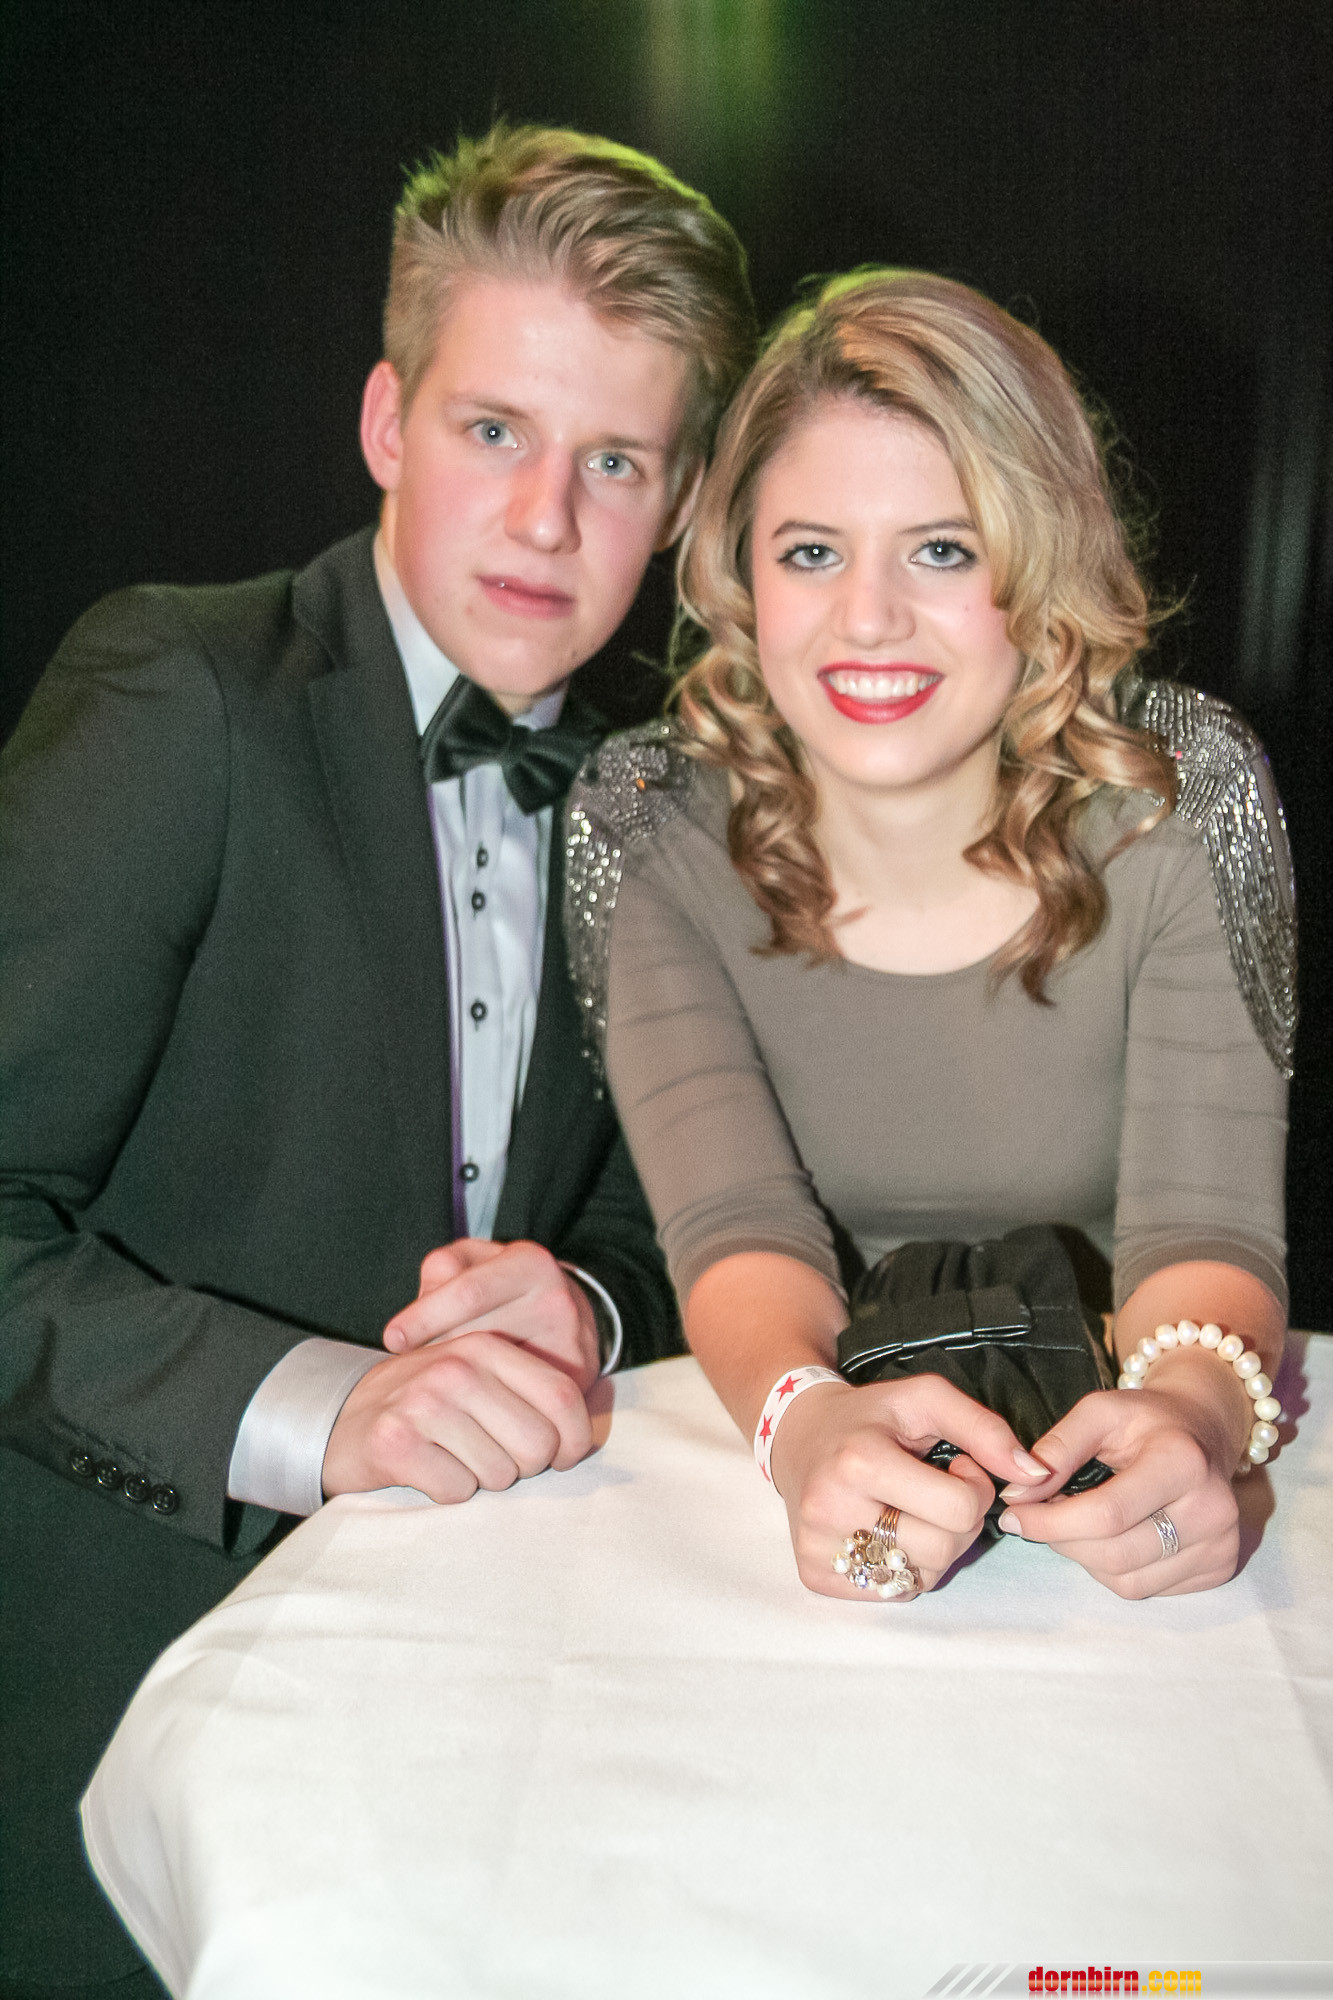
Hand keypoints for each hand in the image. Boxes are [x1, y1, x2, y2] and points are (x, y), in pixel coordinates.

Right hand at [321, 1331, 593, 1502]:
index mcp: (485, 1346)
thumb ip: (529, 1394)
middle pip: (538, 1445)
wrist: (339, 1420)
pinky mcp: (397, 1441)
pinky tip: (425, 1470)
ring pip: (500, 1474)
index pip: (564, 1397)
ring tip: (450, 1457)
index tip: (561, 1458)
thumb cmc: (426, 1407)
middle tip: (488, 1457)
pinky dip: (447, 1493)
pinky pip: (458, 1491)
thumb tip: (590, 1431)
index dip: (573, 1440)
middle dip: (521, 1466)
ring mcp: (425, 1401)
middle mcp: (457, 1366)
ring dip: (480, 1479)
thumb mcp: (477, 1380)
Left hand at [383, 1238, 600, 1391]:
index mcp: (529, 1264)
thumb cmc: (504, 1286)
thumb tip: (421, 1307)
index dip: (425, 1316)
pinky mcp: (577, 1378)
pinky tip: (468, 1402)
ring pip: (497, 1371)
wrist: (571, 1315)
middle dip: (440, 1352)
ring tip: (440, 1384)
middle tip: (414, 1367)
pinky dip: (489, 1402)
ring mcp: (571, 1341)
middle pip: (479, 1336)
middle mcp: (555, 1300)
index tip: (392, 1339)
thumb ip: (442, 1269)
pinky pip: (520, 1397)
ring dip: (461, 1382)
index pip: (468, 1292)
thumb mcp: (474, 1261)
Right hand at [770, 1372, 1047, 1599]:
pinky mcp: (814, 1575)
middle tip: (933, 1490)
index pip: (960, 1509)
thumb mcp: (925, 1399)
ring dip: (933, 1547)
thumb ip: (985, 1429)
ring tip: (911, 1510)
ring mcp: (820, 1548)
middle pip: (944, 1550)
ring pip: (922, 1578)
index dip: (974, 1487)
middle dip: (956, 1522)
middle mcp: (832, 1510)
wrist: (798, 1435)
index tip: (955, 1465)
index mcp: (860, 1462)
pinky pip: (892, 1592)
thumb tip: (1036, 1475)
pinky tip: (885, 1531)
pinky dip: (902, 1567)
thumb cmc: (871, 1416)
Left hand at [994, 1353, 1251, 1596]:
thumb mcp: (1098, 1412)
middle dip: (1062, 1540)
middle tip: (1039, 1518)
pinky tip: (1112, 1537)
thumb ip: (1057, 1449)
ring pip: (1127, 1582)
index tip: (1013, 1514)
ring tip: (1076, 1523)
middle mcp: (1212, 1510)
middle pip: (1115, 1554)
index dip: (1050, 1521)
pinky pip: (1146, 1590)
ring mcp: (1221, 1545)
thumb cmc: (1144, 1420)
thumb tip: (1018, 1495)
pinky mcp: (1220, 1568)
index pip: (1106, 1514)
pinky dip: (1114, 1570)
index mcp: (1182, 1462)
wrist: (1203, 1430)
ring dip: (1085, 1558)